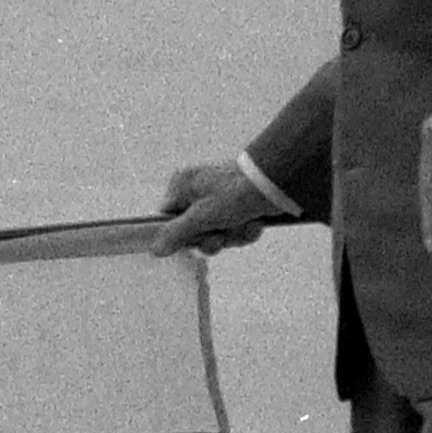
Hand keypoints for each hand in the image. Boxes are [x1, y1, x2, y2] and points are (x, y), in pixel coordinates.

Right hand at [153, 160, 285, 255]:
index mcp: (182, 186)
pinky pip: (233, 230)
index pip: (167, 219)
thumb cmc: (236, 192)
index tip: (194, 238)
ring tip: (244, 222)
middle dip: (214, 237)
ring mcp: (218, 201)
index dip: (181, 234)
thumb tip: (155, 249)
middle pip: (193, 232)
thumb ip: (176, 234)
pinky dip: (245, 230)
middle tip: (222, 232)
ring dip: (233, 235)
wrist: (277, 183)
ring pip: (216, 234)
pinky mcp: (237, 208)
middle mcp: (197, 192)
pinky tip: (254, 221)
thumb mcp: (201, 216)